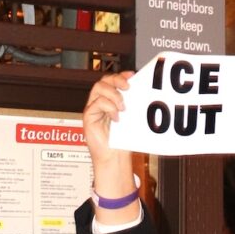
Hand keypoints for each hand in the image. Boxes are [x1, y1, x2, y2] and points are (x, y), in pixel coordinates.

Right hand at [82, 71, 136, 217]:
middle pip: (103, 81)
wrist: (114, 157)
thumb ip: (134, 106)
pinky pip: (96, 103)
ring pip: (98, 89)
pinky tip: (116, 118)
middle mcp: (99, 102)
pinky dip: (109, 108)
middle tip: (128, 88)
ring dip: (113, 95)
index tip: (132, 75)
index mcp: (109, 100)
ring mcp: (93, 108)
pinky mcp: (88, 116)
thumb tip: (146, 93)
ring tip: (123, 107)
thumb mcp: (131, 119)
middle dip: (116, 80)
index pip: (111, 81)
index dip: (120, 75)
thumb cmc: (122, 140)